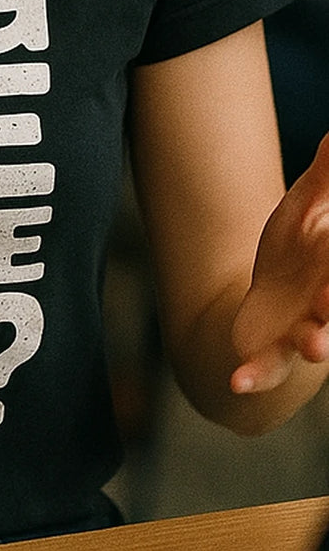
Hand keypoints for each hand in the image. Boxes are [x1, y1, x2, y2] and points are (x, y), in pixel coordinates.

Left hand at [230, 132, 328, 393]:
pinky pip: (266, 370)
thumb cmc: (300, 248)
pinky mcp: (271, 352)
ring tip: (314, 347)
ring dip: (316, 345)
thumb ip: (327, 174)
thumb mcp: (309, 205)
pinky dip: (254, 376)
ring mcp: (303, 331)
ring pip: (316, 343)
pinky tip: (236, 381)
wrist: (275, 303)